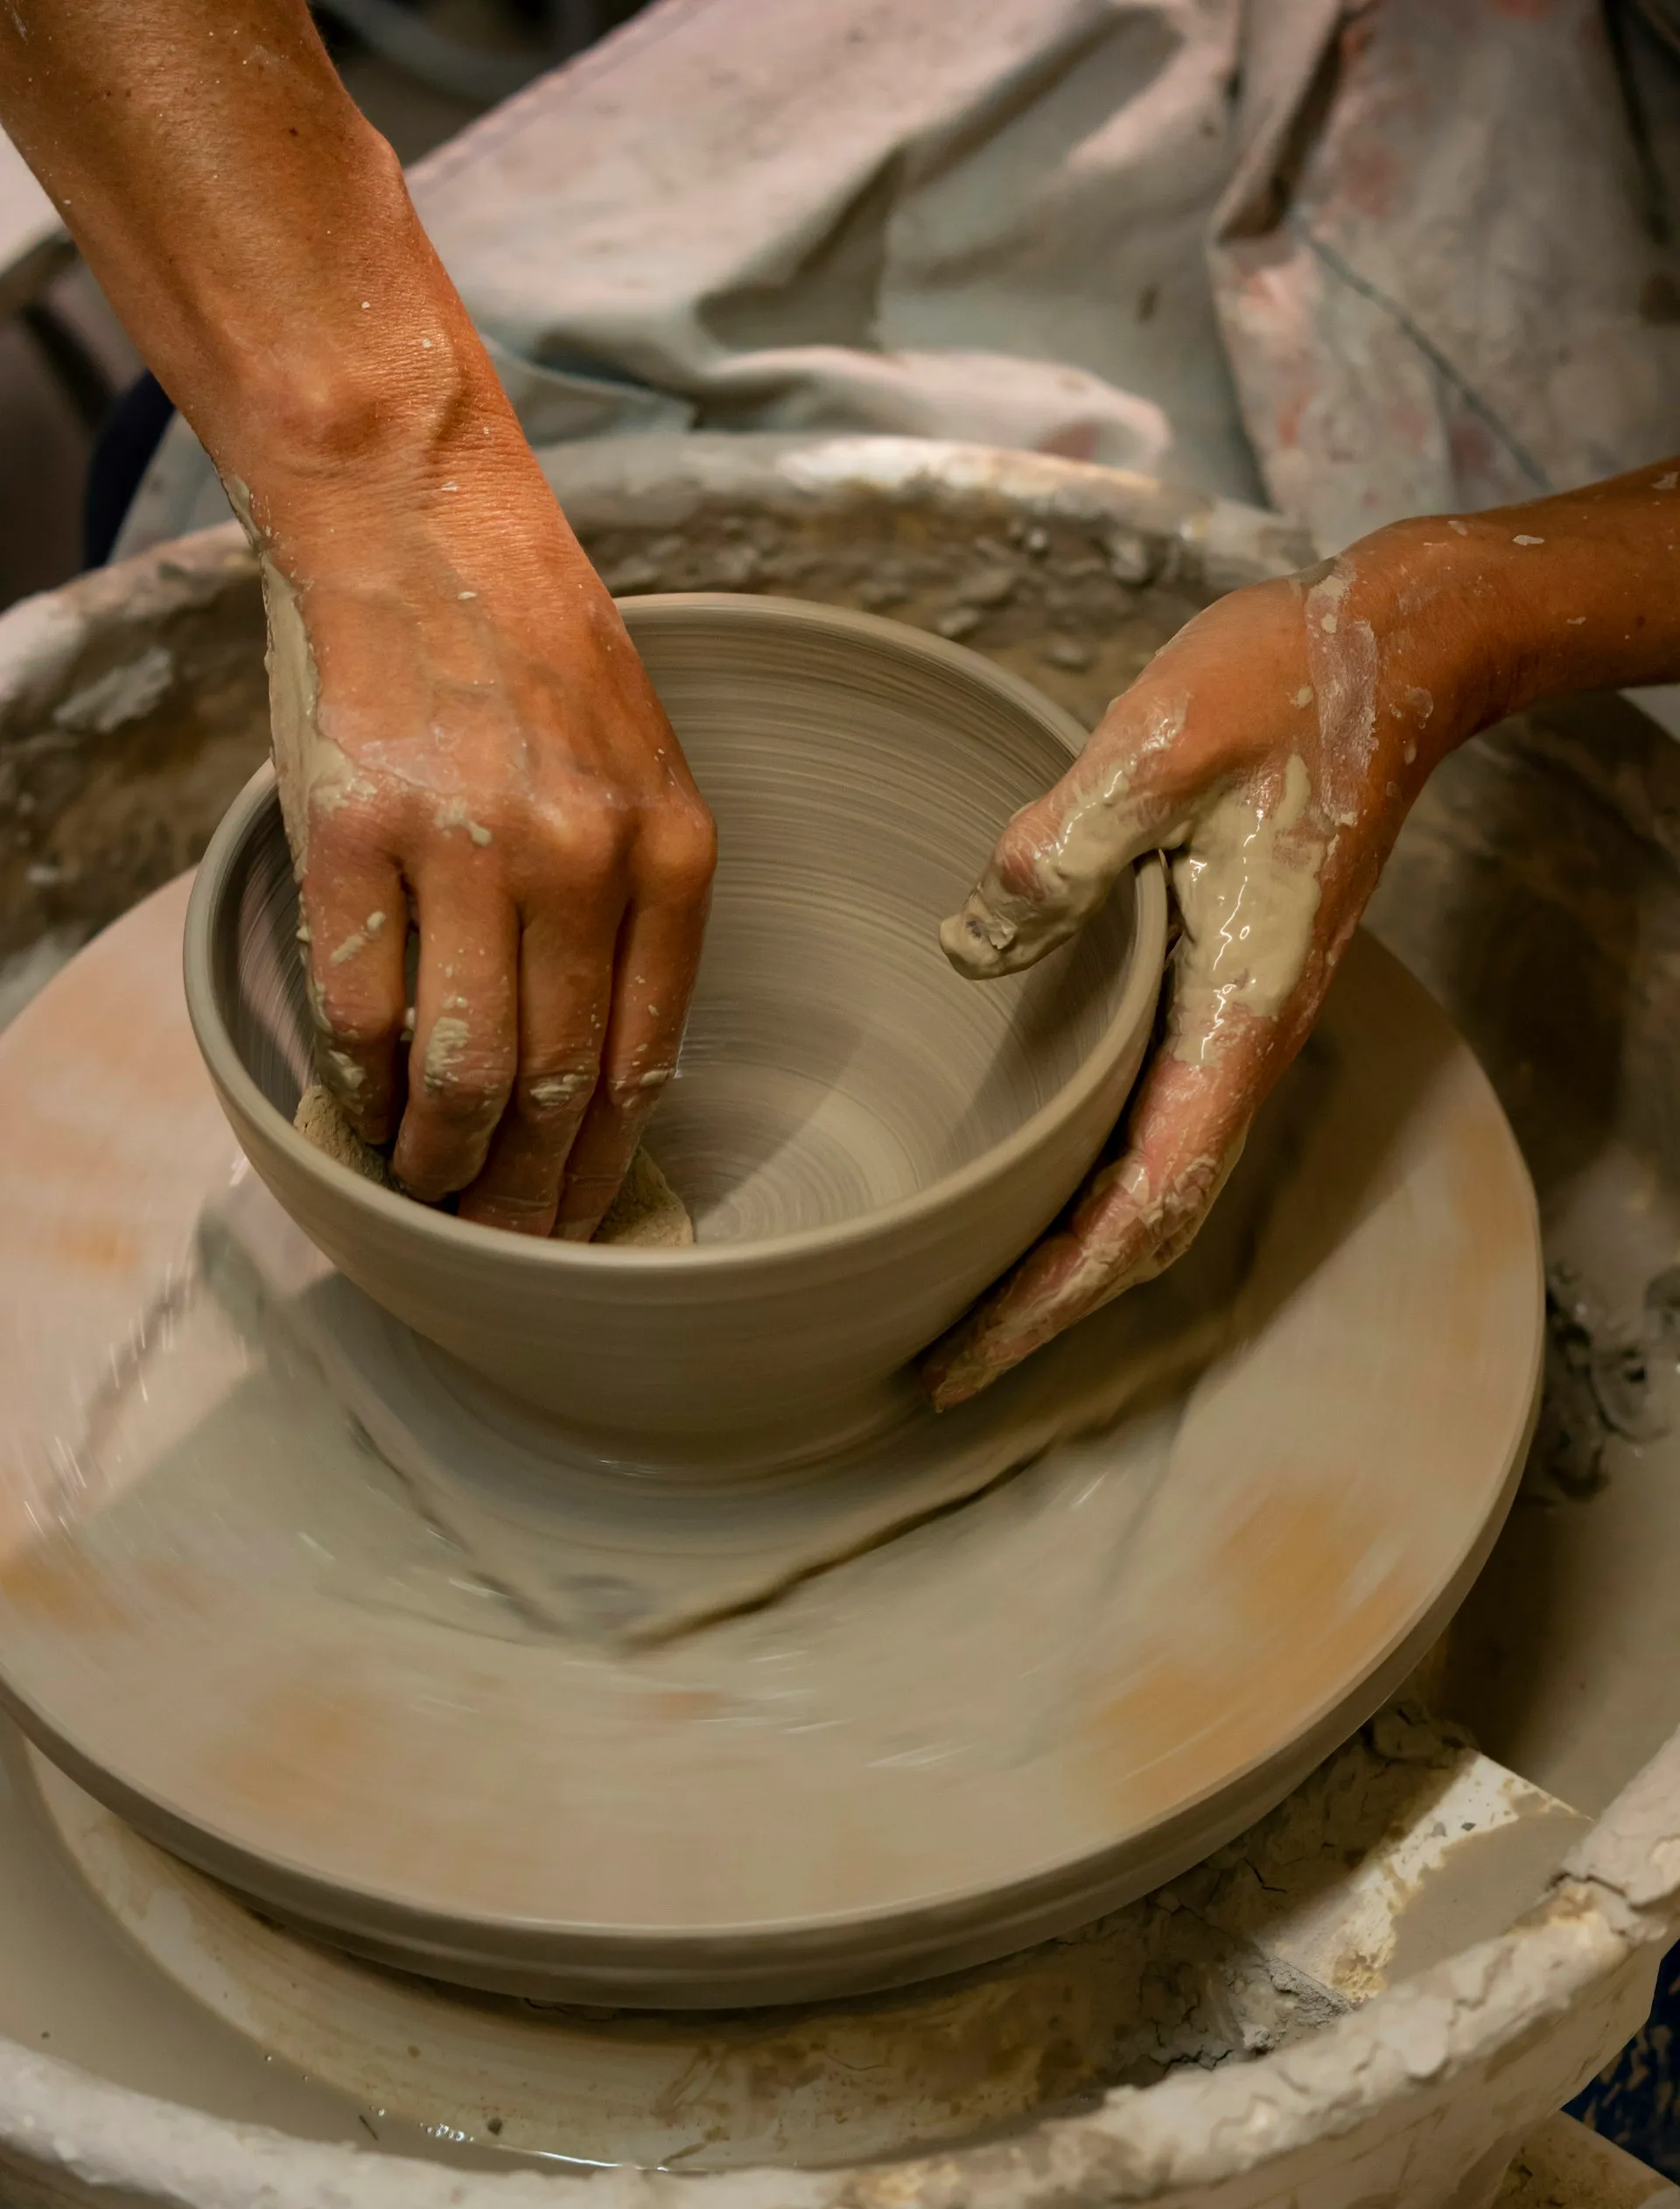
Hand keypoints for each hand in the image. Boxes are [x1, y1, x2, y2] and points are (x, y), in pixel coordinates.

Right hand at [254, 424, 714, 1238]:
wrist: (420, 520)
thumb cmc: (533, 649)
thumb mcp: (639, 771)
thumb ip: (635, 909)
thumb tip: (602, 1066)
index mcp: (672, 853)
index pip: (646, 1063)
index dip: (605, 1166)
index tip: (577, 1220)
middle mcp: (582, 860)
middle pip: (559, 1089)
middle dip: (528, 1193)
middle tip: (501, 1240)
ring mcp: (467, 848)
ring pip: (465, 1072)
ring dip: (443, 1158)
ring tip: (429, 1189)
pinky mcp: (357, 833)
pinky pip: (363, 1008)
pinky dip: (362, 1083)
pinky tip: (365, 1113)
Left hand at [923, 534, 1466, 1404]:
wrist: (1387, 655)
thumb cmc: (1285, 690)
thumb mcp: (1158, 747)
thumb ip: (1059, 850)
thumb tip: (974, 946)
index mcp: (1235, 1017)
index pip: (1143, 1205)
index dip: (1053, 1293)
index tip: (968, 1350)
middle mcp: (1239, 1046)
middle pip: (1148, 1233)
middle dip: (1049, 1310)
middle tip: (942, 1366)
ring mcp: (1231, 1026)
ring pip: (1152, 1190)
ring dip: (1067, 1262)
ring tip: (968, 1307)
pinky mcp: (1216, 992)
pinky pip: (1150, 1126)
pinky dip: (1086, 1188)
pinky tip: (1023, 1185)